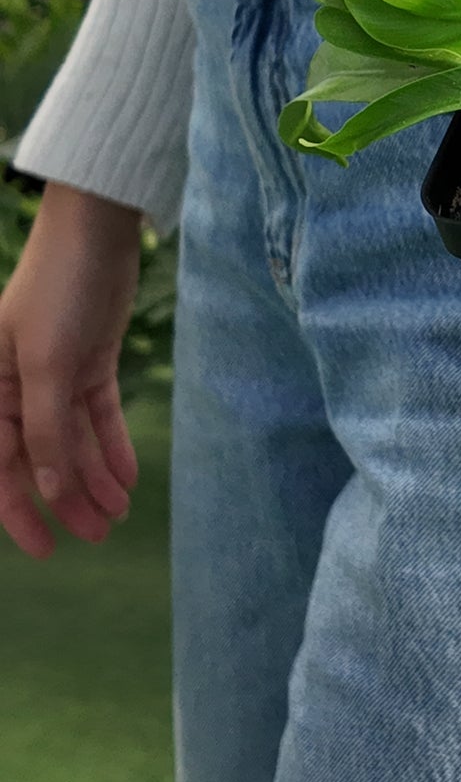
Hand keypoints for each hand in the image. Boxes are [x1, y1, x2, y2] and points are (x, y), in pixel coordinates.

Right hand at [0, 183, 142, 558]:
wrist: (97, 231)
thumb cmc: (58, 290)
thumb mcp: (48, 365)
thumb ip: (44, 430)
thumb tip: (44, 487)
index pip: (1, 465)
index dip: (20, 511)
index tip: (46, 550)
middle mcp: (17, 385)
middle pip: (40, 458)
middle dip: (68, 499)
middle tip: (100, 535)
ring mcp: (55, 373)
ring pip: (72, 441)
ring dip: (95, 478)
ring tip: (120, 514)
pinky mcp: (89, 361)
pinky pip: (97, 417)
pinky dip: (112, 447)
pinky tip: (127, 478)